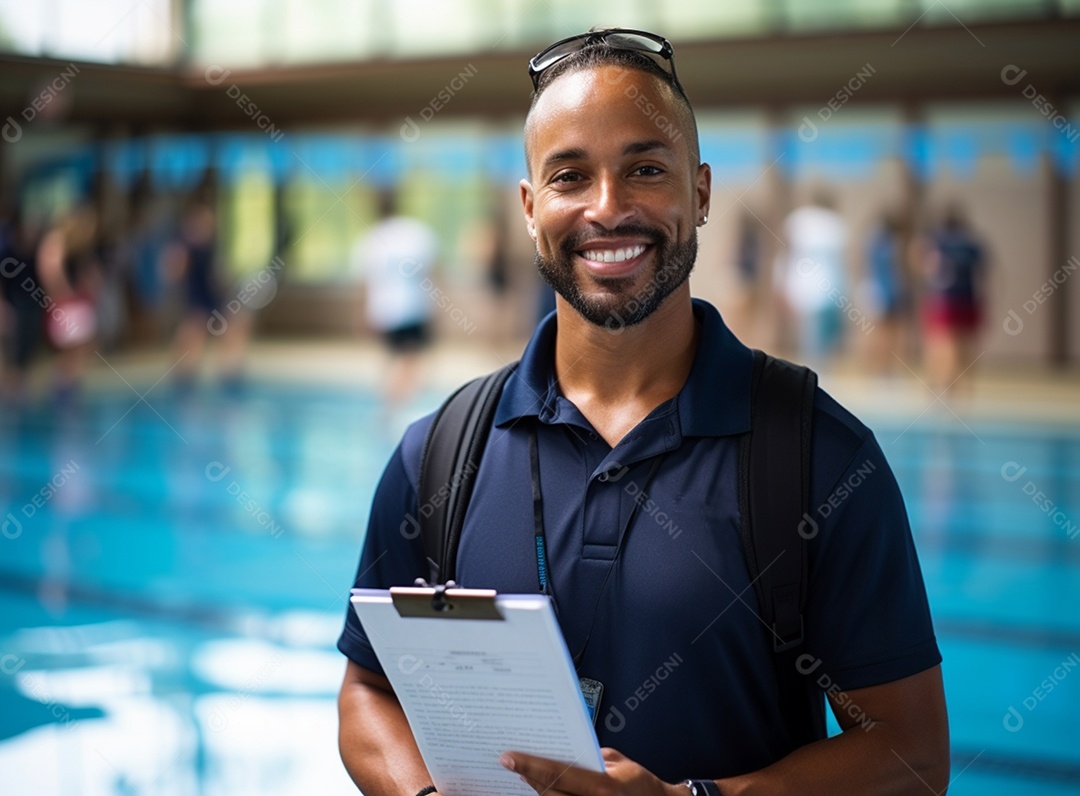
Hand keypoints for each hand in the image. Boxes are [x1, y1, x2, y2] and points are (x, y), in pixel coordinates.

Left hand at [499, 748, 685, 795]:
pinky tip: (543, 789)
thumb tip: (567, 751)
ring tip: (525, 775)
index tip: (508, 758)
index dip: (529, 766)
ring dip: (537, 789)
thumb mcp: (619, 762)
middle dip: (528, 777)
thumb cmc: (643, 785)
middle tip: (510, 763)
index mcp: (603, 787)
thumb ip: (592, 757)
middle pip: (547, 793)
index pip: (556, 773)